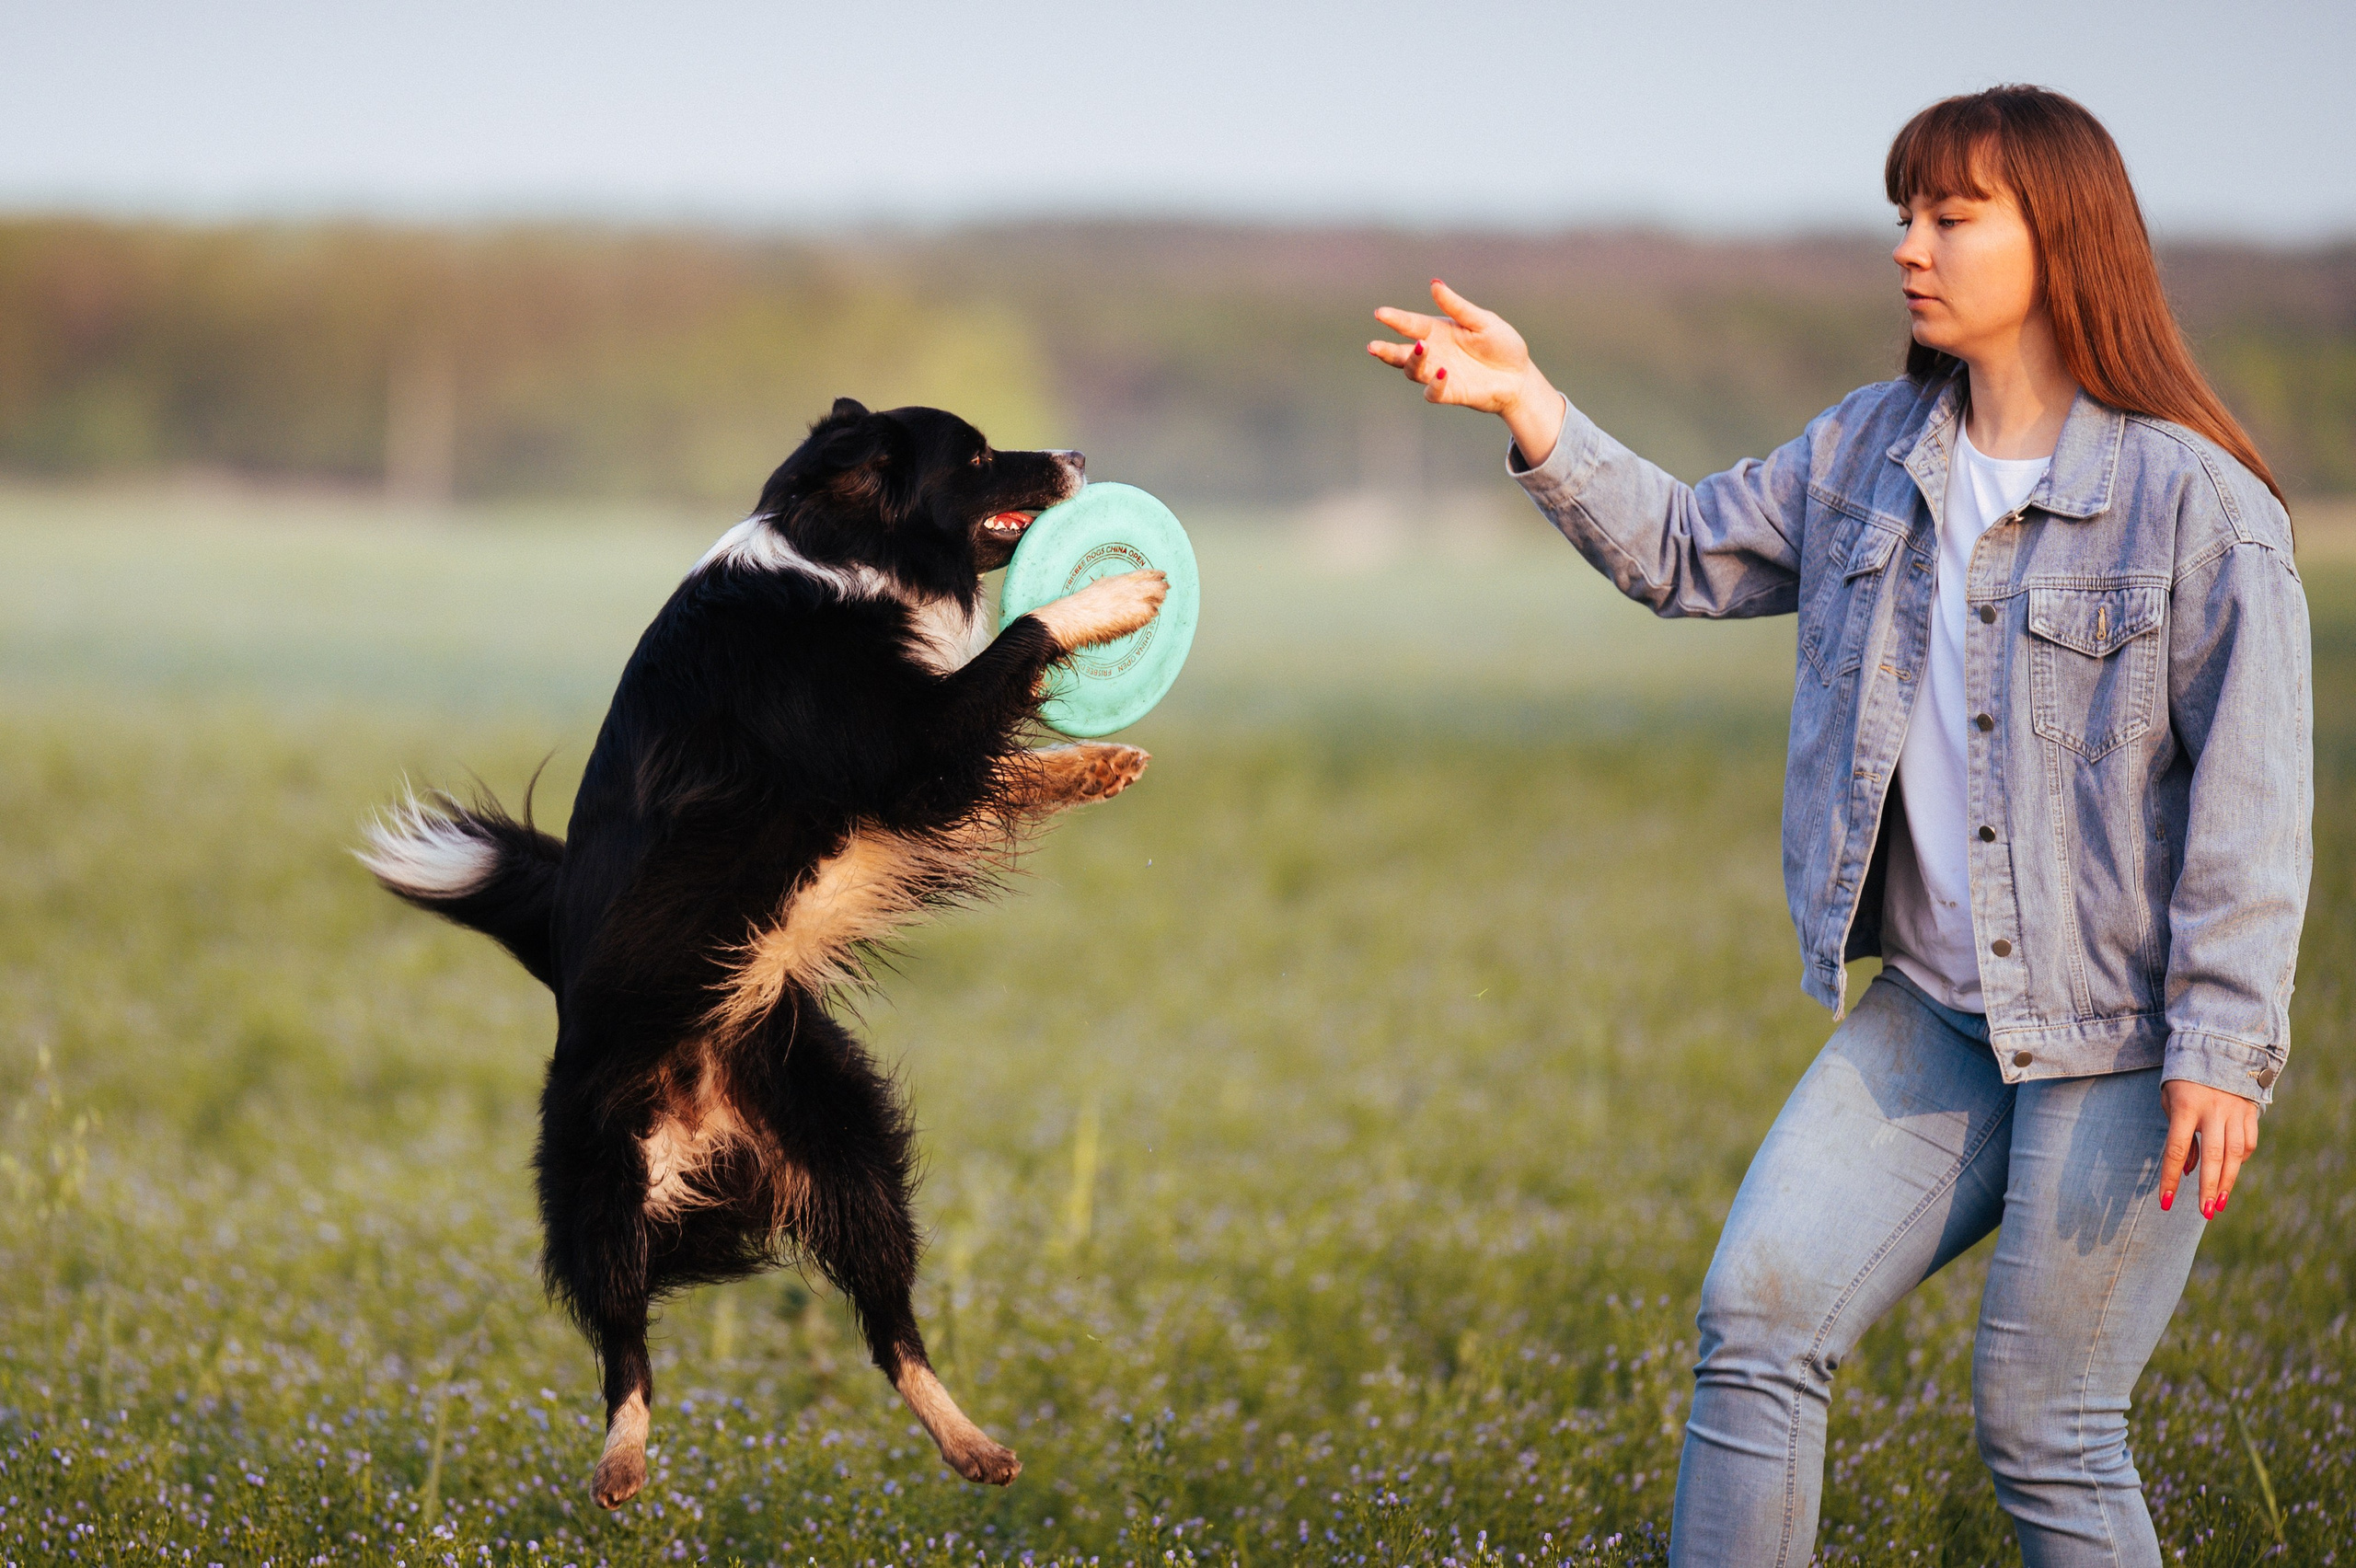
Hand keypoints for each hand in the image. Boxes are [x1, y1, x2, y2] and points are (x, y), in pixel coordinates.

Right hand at [1367, 278, 1562, 461]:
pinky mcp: (1450, 393)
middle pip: (1401, 353)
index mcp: (1438, 331)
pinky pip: (1432, 393)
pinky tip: (1442, 372)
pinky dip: (1434, 384)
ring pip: (1412, 371)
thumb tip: (1434, 284)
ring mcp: (1439, 374)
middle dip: (1386, 351)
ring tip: (1421, 348)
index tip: (1380, 313)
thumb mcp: (1482, 321)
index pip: (1411, 324)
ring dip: (1413, 361)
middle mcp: (1434, 353)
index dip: (1395, 319)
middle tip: (1373, 347)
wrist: (1519, 377)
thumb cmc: (1502, 345)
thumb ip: (1457, 307)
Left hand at [2158, 1078, 2260, 1219]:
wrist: (2216, 1046)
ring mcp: (2235, 1110)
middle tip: (2205, 1212)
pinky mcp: (2251, 1110)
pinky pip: (2248, 1142)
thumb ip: (2177, 1134)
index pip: (2176, 1150)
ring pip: (2234, 1154)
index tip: (2166, 1202)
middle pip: (2213, 1157)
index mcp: (2185, 1107)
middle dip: (2209, 1188)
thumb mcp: (2170, 1100)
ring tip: (2219, 1204)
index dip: (2171, 1178)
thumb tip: (2187, 1169)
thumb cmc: (2184, 1078)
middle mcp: (2213, 1110)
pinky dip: (2240, 1160)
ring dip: (2227, 1182)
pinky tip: (2232, 1172)